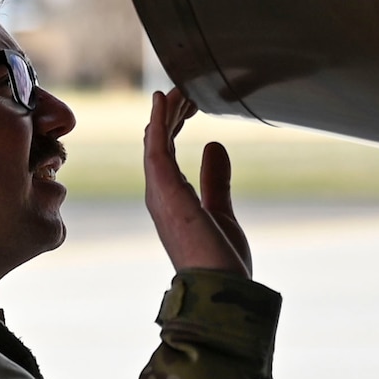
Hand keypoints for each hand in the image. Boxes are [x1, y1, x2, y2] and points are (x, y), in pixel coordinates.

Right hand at [142, 87, 252, 276]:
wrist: (223, 293)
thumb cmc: (221, 264)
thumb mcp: (222, 213)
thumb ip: (216, 181)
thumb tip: (214, 145)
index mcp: (172, 202)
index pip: (166, 154)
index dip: (174, 126)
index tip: (187, 104)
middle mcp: (160, 196)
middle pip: (157, 144)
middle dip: (170, 114)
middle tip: (184, 87)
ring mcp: (160, 195)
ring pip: (155, 142)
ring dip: (166, 112)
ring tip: (176, 85)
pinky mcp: (166, 193)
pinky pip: (157, 149)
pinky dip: (159, 122)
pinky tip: (162, 100)